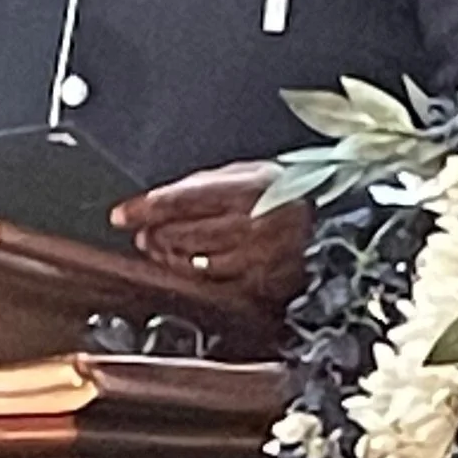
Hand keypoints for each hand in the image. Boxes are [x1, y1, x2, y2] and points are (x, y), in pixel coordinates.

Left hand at [112, 163, 310, 344]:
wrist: (335, 225)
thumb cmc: (287, 195)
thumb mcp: (248, 173)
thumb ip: (202, 186)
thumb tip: (156, 204)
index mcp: (250, 187)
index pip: (182, 199)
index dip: (146, 209)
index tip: (121, 215)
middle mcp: (254, 224)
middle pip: (185, 233)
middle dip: (156, 233)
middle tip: (141, 233)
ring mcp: (258, 257)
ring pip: (195, 261)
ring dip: (169, 256)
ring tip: (158, 248)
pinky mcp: (261, 284)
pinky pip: (214, 284)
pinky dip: (192, 275)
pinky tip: (184, 267)